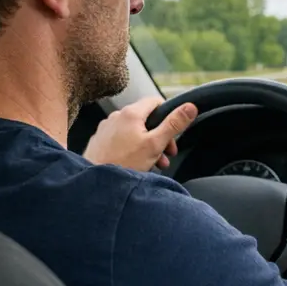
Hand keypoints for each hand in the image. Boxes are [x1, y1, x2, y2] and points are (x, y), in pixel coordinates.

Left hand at [83, 97, 197, 170]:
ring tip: (153, 163)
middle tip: (166, 153)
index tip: (172, 131)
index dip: (168, 115)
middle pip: (145, 119)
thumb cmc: (124, 164)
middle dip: (159, 135)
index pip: (155, 101)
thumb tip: (190, 107)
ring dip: (146, 144)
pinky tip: (135, 164)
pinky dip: (131, 148)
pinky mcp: (100, 141)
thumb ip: (174, 124)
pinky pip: (120, 139)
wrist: (96, 183)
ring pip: (133, 131)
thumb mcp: (155, 144)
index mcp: (131, 113)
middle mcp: (116, 116)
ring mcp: (106, 128)